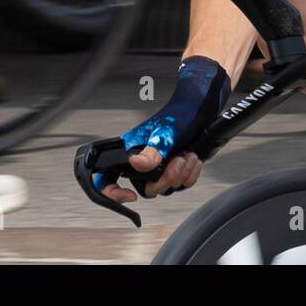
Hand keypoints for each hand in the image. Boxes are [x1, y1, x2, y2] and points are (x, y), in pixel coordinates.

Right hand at [97, 55, 229, 205]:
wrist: (197, 109)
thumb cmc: (176, 116)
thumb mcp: (164, 134)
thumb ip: (151, 152)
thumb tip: (134, 163)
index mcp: (129, 152)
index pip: (107, 179)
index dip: (112, 193)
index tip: (130, 196)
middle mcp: (141, 163)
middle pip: (146, 189)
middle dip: (166, 179)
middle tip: (178, 160)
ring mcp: (158, 168)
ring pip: (166, 188)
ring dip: (182, 174)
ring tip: (188, 155)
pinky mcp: (173, 169)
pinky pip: (180, 184)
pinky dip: (190, 174)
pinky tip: (193, 159)